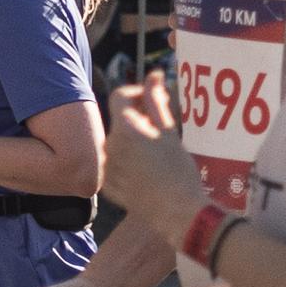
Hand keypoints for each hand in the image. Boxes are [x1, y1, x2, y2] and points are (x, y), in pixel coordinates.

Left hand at [96, 71, 203, 243]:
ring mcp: (106, 166)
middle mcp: (109, 145)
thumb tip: (153, 75)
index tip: (154, 98)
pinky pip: (115, 163)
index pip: (120, 96)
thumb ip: (156, 100)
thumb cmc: (179, 170)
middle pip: (119, 120)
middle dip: (138, 118)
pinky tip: (148, 171)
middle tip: (162, 128)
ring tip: (157, 153)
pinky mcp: (108, 184)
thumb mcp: (170, 131)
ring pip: (117, 142)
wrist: (178, 211)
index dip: (138, 92)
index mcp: (125, 128)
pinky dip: (128, 161)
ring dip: (133, 140)